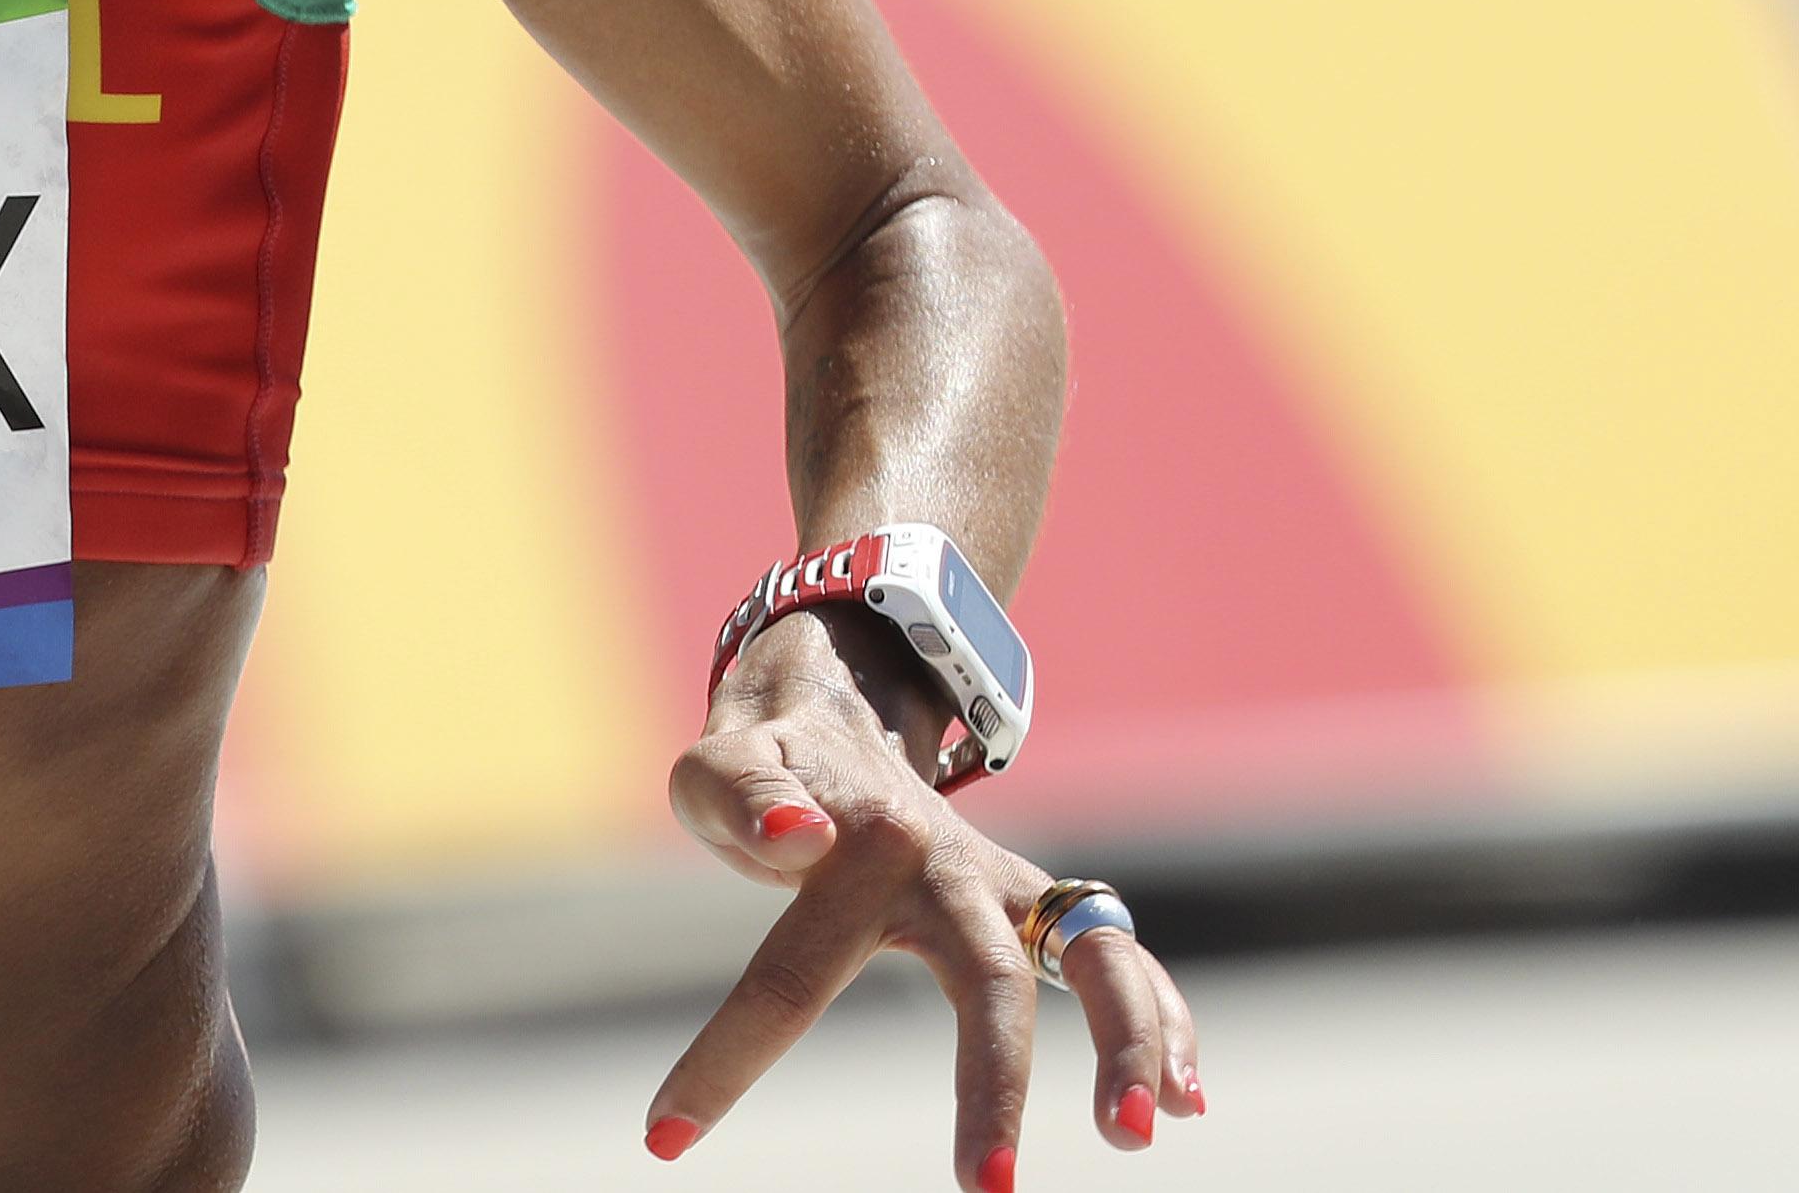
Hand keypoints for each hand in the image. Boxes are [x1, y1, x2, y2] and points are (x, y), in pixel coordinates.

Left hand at [649, 613, 1206, 1184]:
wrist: (837, 705)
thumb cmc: (762, 764)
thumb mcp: (718, 769)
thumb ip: (743, 794)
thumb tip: (799, 837)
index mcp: (855, 850)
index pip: (788, 979)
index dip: (726, 1063)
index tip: (662, 1142)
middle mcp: (946, 870)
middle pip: (985, 977)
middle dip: (991, 1085)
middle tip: (983, 1189)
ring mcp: (1001, 886)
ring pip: (1091, 954)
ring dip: (1126, 1040)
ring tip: (1136, 1134)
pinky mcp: (1035, 902)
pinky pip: (1117, 957)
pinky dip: (1164, 1019)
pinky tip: (1188, 1095)